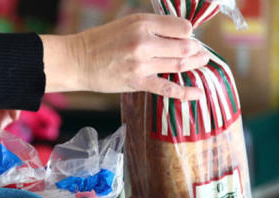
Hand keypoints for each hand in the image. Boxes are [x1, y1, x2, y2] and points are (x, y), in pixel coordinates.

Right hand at [41, 14, 209, 101]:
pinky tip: (198, 93)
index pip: (182, 27)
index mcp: (143, 24)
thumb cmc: (101, 41)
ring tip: (202, 62)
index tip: (186, 37)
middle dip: (195, 49)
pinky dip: (185, 92)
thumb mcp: (127, 23)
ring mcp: (141, 64)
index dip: (188, 33)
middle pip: (185, 46)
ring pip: (179, 65)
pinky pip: (167, 88)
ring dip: (195, 64)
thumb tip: (179, 35)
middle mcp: (144, 42)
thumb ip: (152, 27)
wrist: (77, 61)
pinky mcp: (137, 82)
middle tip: (199, 52)